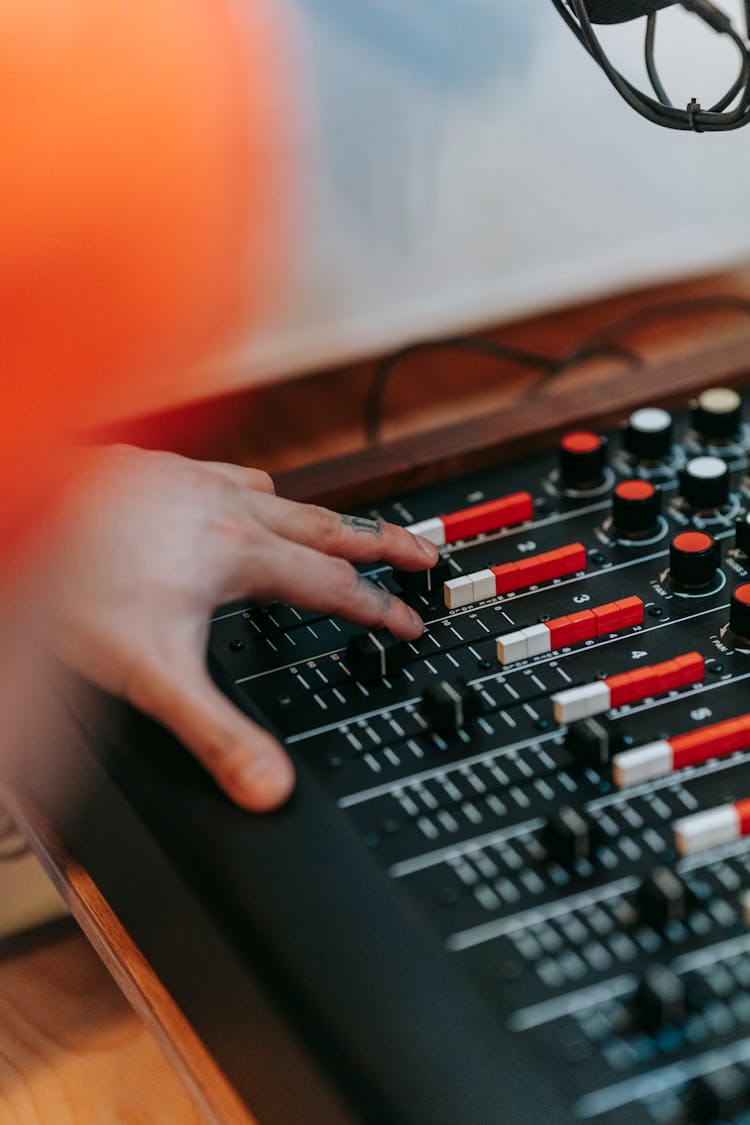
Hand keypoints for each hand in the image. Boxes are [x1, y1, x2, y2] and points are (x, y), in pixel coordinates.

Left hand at [48, 446, 437, 810]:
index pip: (333, 588)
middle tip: (423, 550)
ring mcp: (192, 483)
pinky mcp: (158, 470)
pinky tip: (233, 498)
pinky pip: (224, 474)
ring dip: (315, 517)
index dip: (378, 609)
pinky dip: (248, 490)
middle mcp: (226, 510)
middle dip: (382, 542)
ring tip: (338, 529)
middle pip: (328, 525)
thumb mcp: (152, 677)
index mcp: (241, 555)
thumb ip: (215, 736)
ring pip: (278, 496)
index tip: (409, 624)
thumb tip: (267, 788)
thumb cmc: (76, 588)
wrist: (19, 518)